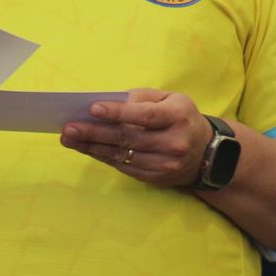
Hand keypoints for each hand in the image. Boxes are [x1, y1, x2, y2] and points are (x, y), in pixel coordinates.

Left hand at [61, 89, 210, 187]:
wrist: (206, 153)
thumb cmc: (182, 117)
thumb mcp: (172, 98)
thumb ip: (143, 98)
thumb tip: (111, 102)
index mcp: (178, 117)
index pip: (145, 116)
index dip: (118, 112)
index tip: (93, 108)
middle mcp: (174, 143)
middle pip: (128, 137)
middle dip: (95, 132)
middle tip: (69, 128)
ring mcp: (166, 164)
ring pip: (123, 155)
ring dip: (92, 147)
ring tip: (69, 139)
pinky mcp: (156, 177)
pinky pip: (125, 167)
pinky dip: (103, 156)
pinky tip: (87, 148)